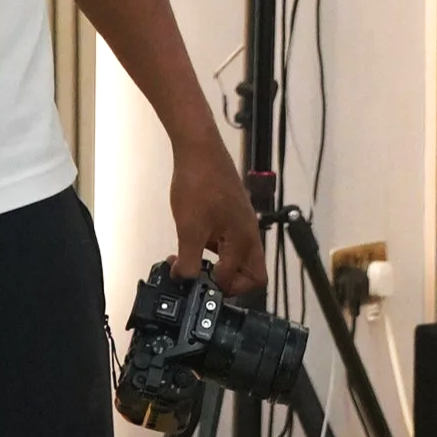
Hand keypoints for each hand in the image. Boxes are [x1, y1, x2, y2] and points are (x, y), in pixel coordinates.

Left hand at [170, 128, 265, 296]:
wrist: (198, 149)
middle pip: (251, 273)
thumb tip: (185, 280)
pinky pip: (227, 241)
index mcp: (245, 240)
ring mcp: (240, 223)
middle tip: (204, 280)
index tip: (199, 284)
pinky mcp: (229, 214)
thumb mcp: (189, 230)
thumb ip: (189, 261)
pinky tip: (191, 241)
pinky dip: (212, 248)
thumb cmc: (199, 183)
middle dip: (228, 282)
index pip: (246, 280)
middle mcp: (248, 233)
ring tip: (190, 260)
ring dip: (217, 264)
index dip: (221, 287)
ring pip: (237, 257)